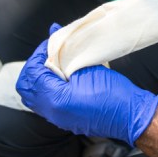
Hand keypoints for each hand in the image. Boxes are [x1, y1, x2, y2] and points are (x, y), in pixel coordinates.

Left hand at [17, 24, 157, 145]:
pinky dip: (47, 88)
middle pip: (26, 87)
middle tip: (48, 54)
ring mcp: (58, 118)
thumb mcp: (87, 69)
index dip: (38, 55)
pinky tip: (60, 78)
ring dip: (39, 79)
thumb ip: (65, 55)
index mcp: (54, 99)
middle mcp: (51, 112)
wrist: (130, 116)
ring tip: (53, 65)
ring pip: (34, 97)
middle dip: (34, 67)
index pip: (32, 73)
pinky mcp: (66, 120)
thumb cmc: (112, 93)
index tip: (51, 44)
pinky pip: (45, 104)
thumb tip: (54, 36)